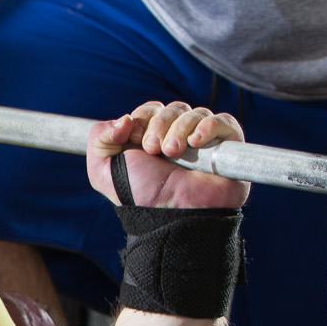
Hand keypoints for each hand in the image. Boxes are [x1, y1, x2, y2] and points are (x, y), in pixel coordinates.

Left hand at [86, 100, 249, 209]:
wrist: (171, 216)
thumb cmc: (141, 197)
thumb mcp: (103, 170)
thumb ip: (98, 137)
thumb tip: (123, 118)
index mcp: (152, 138)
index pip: (150, 110)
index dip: (142, 119)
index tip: (135, 140)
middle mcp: (178, 137)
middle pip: (172, 108)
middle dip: (159, 124)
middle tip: (154, 149)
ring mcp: (204, 141)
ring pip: (195, 113)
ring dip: (180, 128)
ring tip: (173, 152)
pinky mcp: (227, 147)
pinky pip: (223, 121)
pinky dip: (208, 125)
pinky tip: (196, 141)